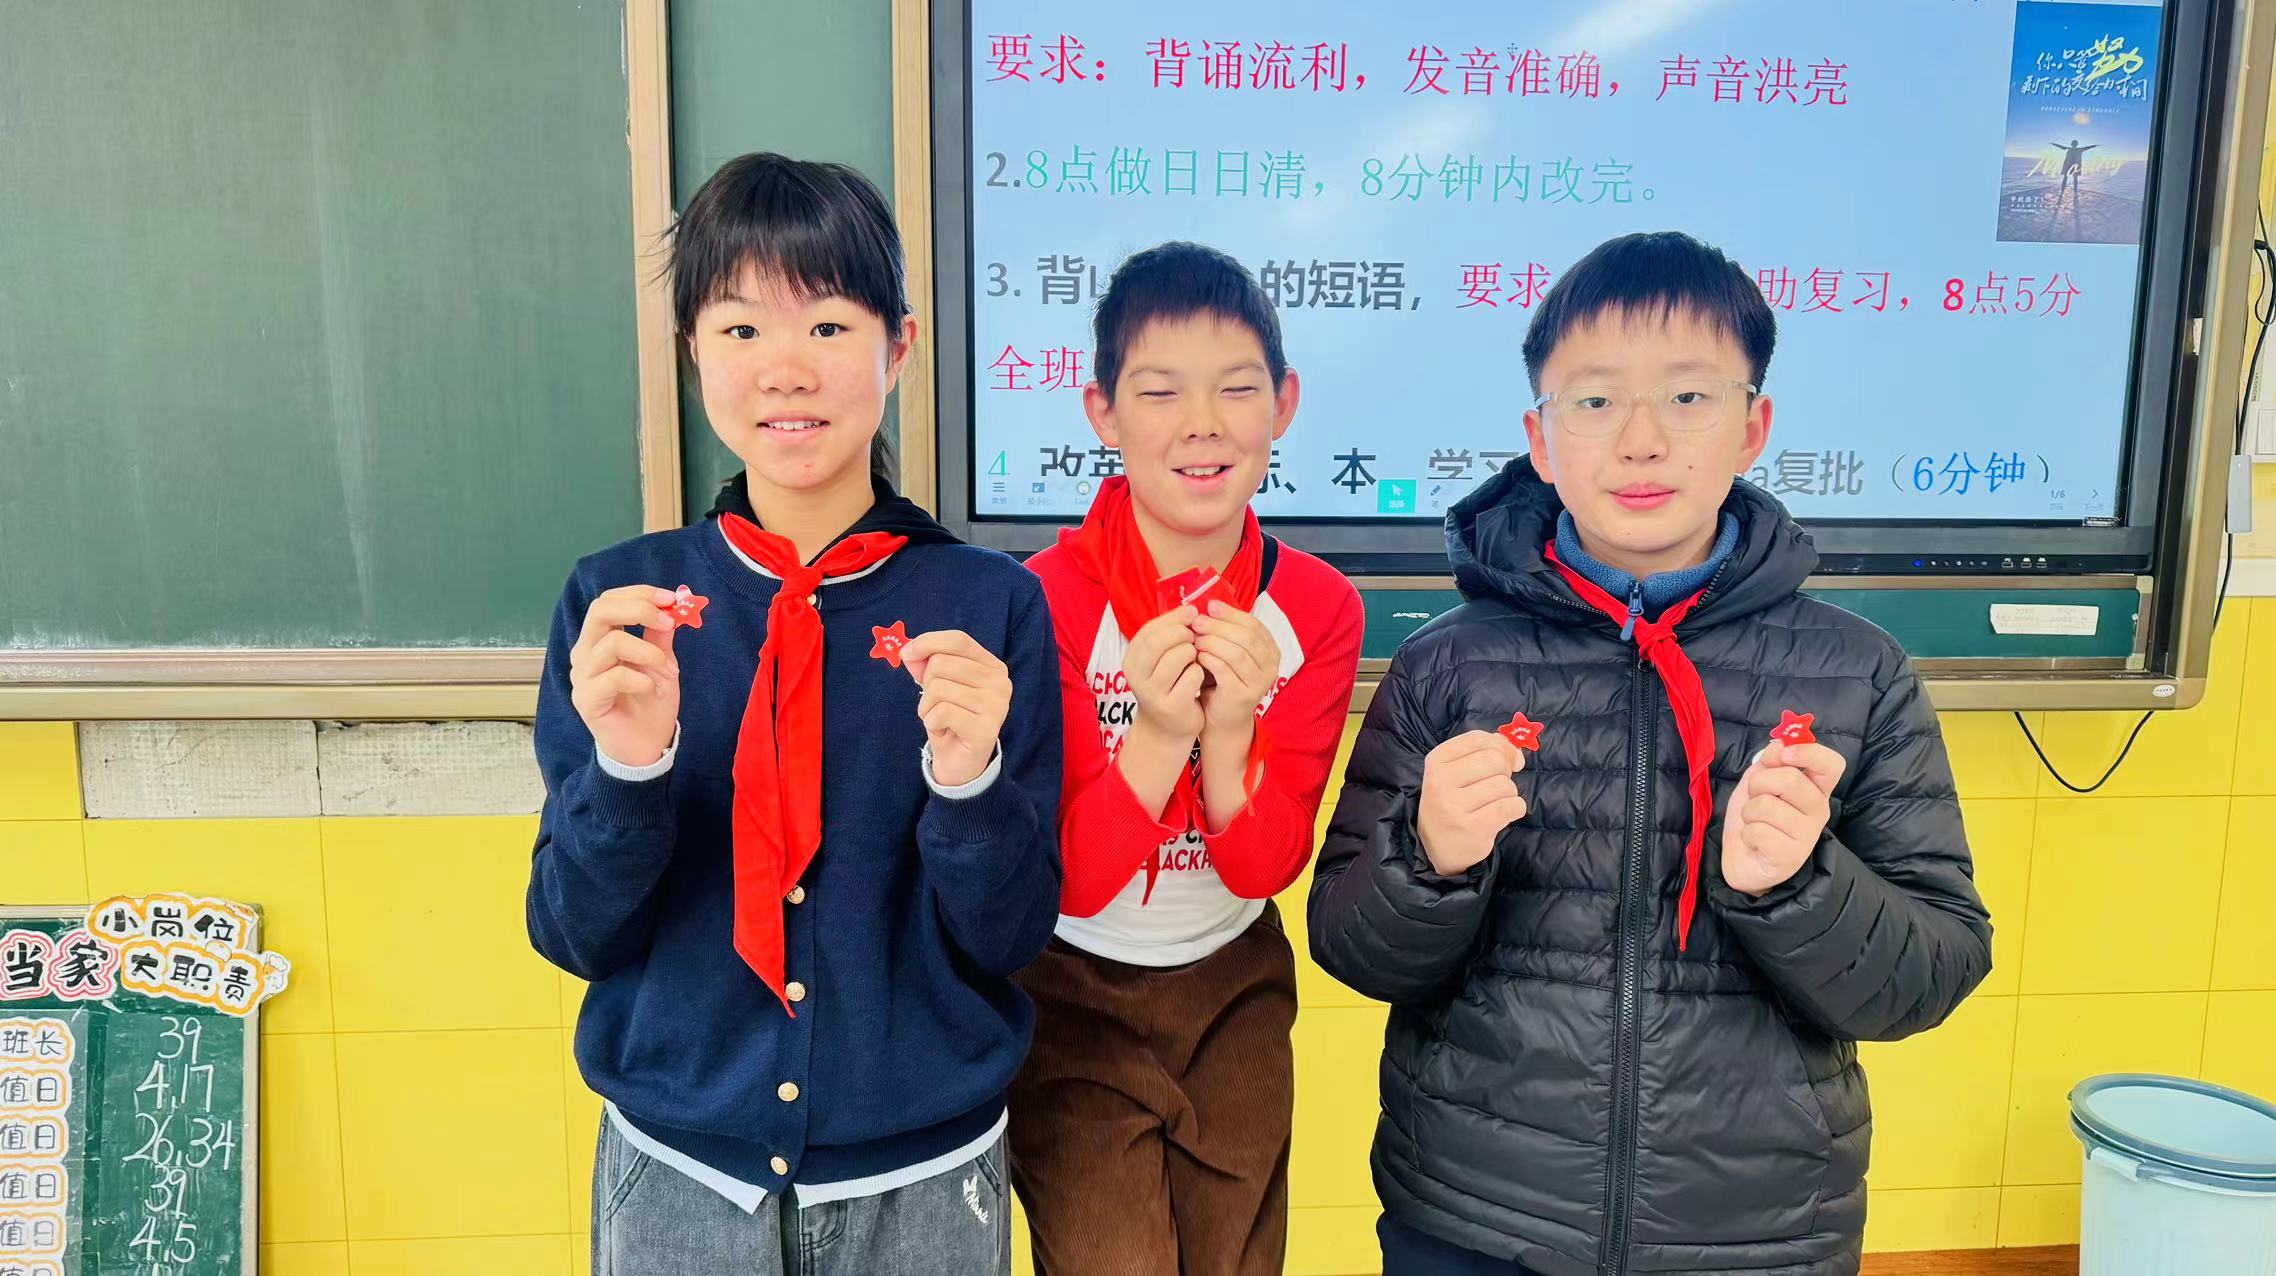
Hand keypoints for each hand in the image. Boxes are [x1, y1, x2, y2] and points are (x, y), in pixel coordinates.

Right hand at [569, 585, 681, 767]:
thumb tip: (672, 606)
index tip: (671, 599)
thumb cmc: (650, 704)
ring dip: (649, 652)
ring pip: (612, 642)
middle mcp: (585, 653)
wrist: (646, 747)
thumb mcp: (662, 663)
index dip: (639, 594)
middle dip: (639, 609)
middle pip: (600, 611)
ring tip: (667, 671)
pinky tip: (652, 690)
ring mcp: (583, 676)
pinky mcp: (587, 700)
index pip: (608, 601)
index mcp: (599, 640)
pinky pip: (615, 676)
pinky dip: (642, 679)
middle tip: (668, 622)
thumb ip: (660, 636)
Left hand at [902, 630, 1012, 788]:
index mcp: (992, 666)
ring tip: (939, 719)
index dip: (927, 642)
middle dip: (926, 685)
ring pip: (938, 687)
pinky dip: (932, 722)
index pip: (958, 639)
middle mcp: (1000, 682)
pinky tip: (943, 730)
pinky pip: (941, 712)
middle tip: (936, 705)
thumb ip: (925, 664)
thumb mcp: (937, 685)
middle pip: (942, 663)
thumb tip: (909, 652)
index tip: (906, 654)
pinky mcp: (986, 729)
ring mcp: (997, 705)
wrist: (960, 763)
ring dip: (927, 707)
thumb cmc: (950, 718)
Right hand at [1122, 606, 1204, 746]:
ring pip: (1179, 656)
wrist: (1167, 727)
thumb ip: (1171, 634)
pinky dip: (1200, 672)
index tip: (1193, 614)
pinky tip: (1199, 677)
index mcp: (1131, 659)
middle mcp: (1136, 676)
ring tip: (1196, 658)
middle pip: (1161, 641)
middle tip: (1195, 638)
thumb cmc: (1169, 684)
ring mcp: (1152, 693)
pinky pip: (1193, 676)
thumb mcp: (1161, 658)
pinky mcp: (1172, 706)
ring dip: (1194, 652)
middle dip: (1183, 634)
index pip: (1150, 629)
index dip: (1173, 618)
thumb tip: (1192, 610)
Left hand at [1192, 601, 1282, 733]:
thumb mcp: (1229, 653)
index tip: (1210, 606)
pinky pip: (1225, 671)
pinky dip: (1210, 660)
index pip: (1254, 625)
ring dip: (1213, 642)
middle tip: (1197, 622)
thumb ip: (1226, 632)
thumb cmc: (1224, 680)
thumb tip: (1208, 605)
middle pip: (1246, 638)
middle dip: (1219, 627)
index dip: (1231, 613)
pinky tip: (1197, 656)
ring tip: (1195, 638)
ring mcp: (1260, 683)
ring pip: (1237, 653)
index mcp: (1271, 651)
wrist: (1223, 719)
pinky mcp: (1243, 696)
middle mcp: (1271, 667)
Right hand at [1416, 731, 1527, 876]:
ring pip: (1504, 785)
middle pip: (1494, 760)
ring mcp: (1454, 807)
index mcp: (1436, 761)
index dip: (1500, 746)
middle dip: (1504, 772)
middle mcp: (1440, 782)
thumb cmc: (1452, 802)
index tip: (1507, 760)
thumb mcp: (1456, 771)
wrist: (1435, 847)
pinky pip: (1510, 807)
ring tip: (1494, 803)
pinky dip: (1516, 808)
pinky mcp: (1472, 828)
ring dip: (1508, 794)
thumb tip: (1516, 752)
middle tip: (1496, 786)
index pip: (1477, 739)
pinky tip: (1504, 814)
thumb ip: (1485, 752)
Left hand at [1720, 741, 1846, 895]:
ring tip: (1753, 822)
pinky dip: (1747, 834)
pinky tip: (1755, 841)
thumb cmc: (1755, 816)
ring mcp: (1807, 836)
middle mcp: (1819, 810)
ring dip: (1749, 811)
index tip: (1783, 754)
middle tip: (1754, 796)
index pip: (1832, 764)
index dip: (1808, 752)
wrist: (1742, 859)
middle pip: (1790, 779)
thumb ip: (1771, 761)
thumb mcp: (1759, 781)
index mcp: (1815, 788)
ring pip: (1767, 805)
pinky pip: (1758, 831)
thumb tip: (1780, 744)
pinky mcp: (1790, 857)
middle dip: (1759, 783)